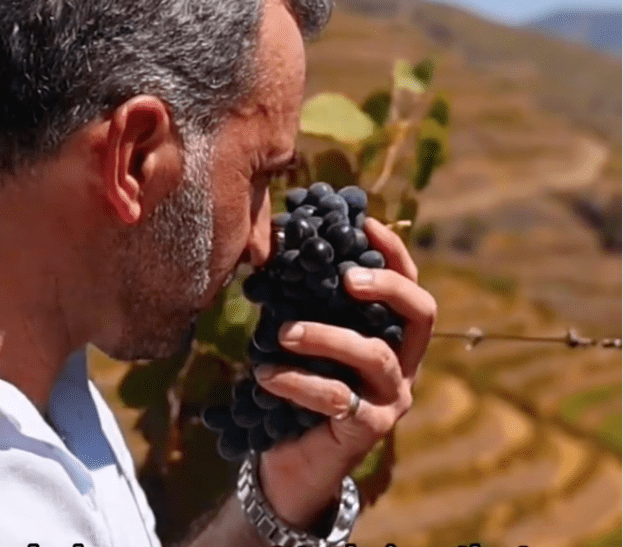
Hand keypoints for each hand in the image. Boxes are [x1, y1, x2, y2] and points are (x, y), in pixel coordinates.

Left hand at [253, 217, 436, 528]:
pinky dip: (298, 381)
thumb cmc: (298, 390)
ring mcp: (392, 399)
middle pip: (421, 314)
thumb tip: (284, 245)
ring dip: (326, 336)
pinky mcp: (370, 430)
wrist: (289, 463)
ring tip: (284, 333)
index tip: (365, 224)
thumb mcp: (307, 341)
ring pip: (374, 355)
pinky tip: (266, 374)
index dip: (394, 253)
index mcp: (392, 335)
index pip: (410, 285)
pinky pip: (337, 397)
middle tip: (347, 278)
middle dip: (388, 286)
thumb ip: (309, 303)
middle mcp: (403, 364)